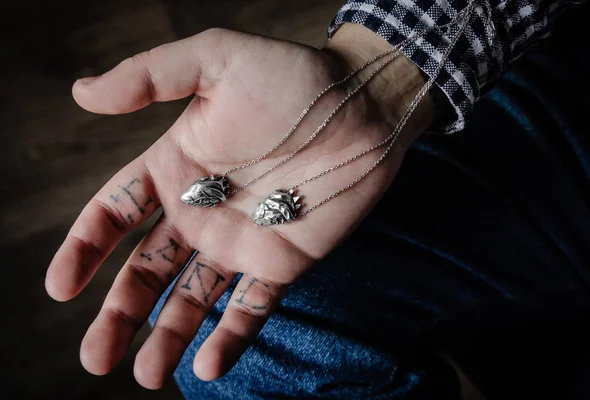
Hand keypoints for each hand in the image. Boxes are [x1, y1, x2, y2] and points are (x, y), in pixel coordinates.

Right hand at [46, 24, 431, 388]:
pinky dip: (230, 338)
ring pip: (191, 298)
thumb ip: (148, 75)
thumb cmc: (292, 77)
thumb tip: (81, 93)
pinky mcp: (281, 263)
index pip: (114, 215)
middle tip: (94, 358)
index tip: (60, 287)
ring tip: (145, 377)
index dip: (84, 250)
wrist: (364, 107)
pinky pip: (251, 308)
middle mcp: (199, 211)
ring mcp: (239, 242)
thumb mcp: (215, 58)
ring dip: (166, 337)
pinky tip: (208, 367)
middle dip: (118, 313)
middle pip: (145, 271)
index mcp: (175, 169)